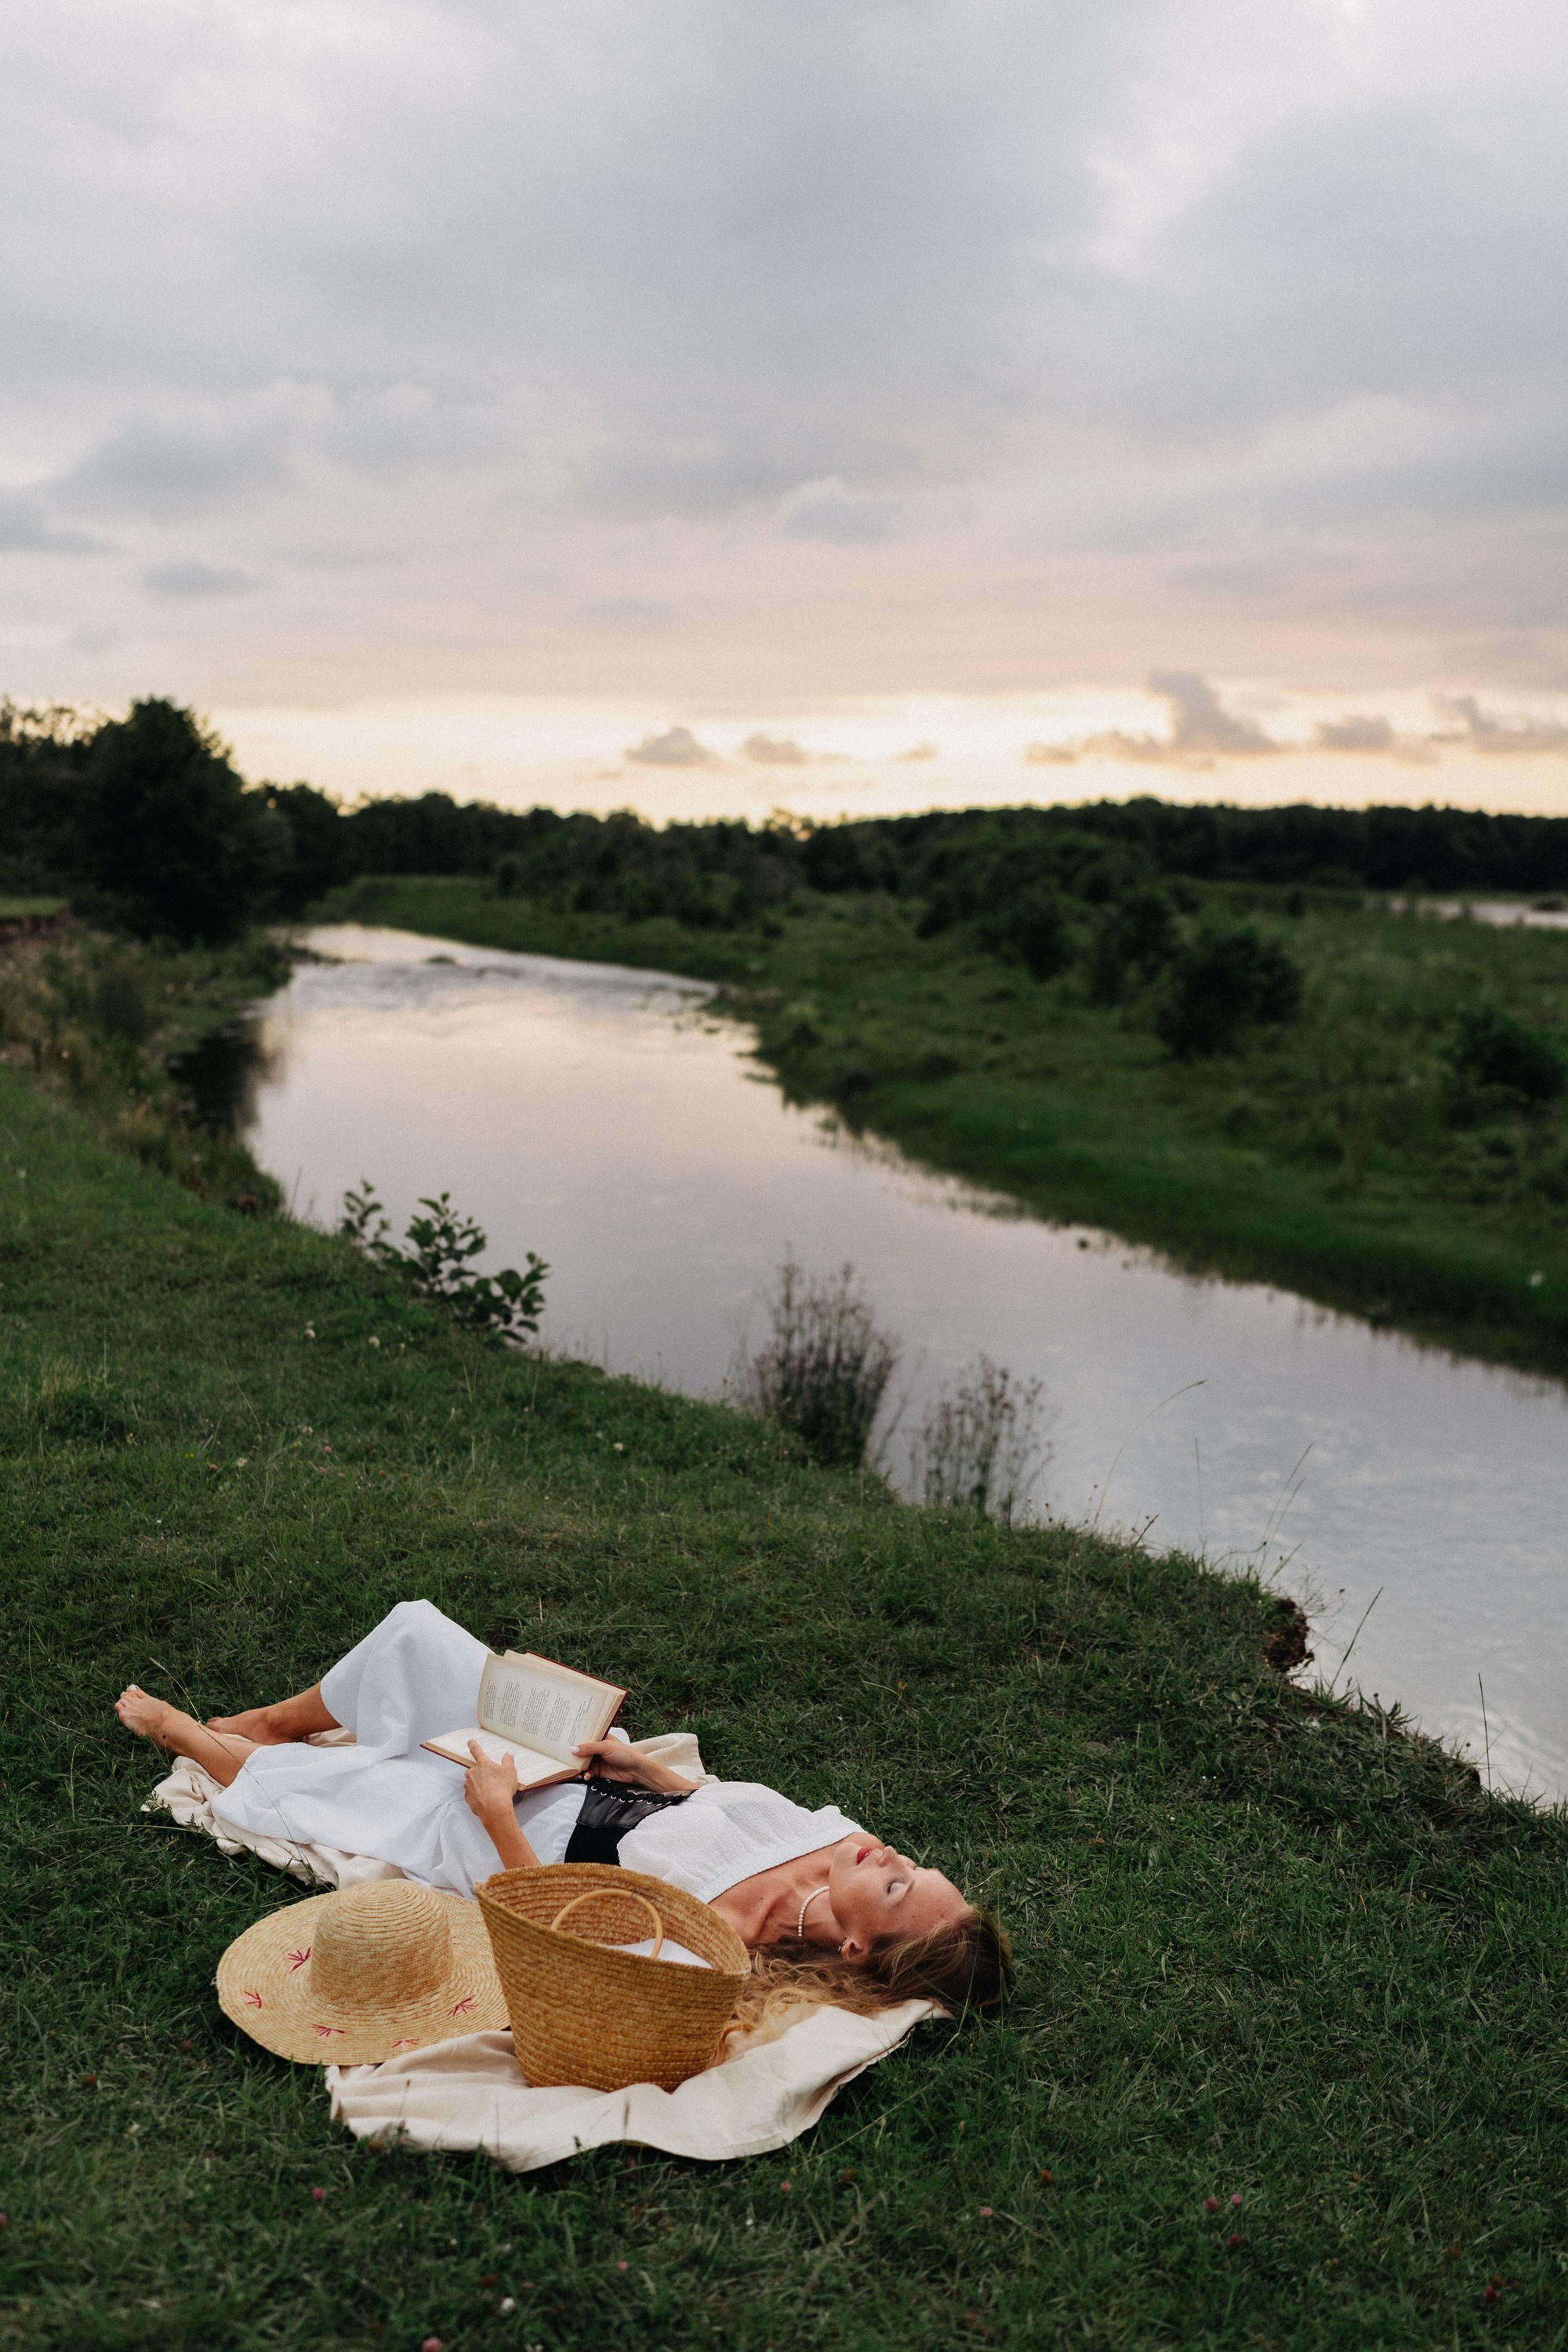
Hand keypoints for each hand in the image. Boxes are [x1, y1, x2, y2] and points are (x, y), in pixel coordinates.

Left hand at [463, 1740, 518, 1824]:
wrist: (494, 1808)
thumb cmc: (502, 1788)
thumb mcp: (510, 1771)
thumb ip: (508, 1760)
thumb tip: (508, 1753)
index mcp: (483, 1764)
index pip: (476, 1750)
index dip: (473, 1744)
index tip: (470, 1741)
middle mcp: (472, 1772)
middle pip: (475, 1769)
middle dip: (482, 1773)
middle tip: (492, 1780)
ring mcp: (468, 1785)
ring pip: (472, 1781)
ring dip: (479, 1784)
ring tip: (491, 1791)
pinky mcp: (467, 1797)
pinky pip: (472, 1794)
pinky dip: (477, 1795)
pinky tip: (486, 1799)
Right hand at [572, 1737, 694, 1793]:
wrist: (637, 1770)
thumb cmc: (625, 1753)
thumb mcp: (606, 1747)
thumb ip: (589, 1748)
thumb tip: (572, 1749)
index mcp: (600, 1737)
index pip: (585, 1735)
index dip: (575, 1737)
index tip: (562, 1738)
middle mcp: (597, 1748)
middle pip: (581, 1750)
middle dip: (573, 1754)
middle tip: (562, 1756)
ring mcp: (597, 1760)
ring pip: (582, 1762)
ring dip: (578, 1766)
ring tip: (572, 1769)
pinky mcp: (598, 1771)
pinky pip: (587, 1773)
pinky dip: (585, 1775)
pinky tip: (585, 1776)